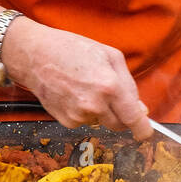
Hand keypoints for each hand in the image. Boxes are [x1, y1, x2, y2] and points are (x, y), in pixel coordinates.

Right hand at [2, 19, 151, 140]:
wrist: (35, 55)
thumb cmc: (72, 49)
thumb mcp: (109, 55)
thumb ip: (129, 84)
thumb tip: (140, 109)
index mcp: (110, 86)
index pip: (133, 119)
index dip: (143, 129)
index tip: (145, 132)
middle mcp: (95, 105)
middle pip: (119, 124)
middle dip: (121, 115)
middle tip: (110, 95)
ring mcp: (79, 116)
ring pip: (101, 121)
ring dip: (99, 110)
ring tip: (84, 86)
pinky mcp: (66, 121)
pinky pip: (84, 121)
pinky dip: (83, 111)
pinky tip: (73, 93)